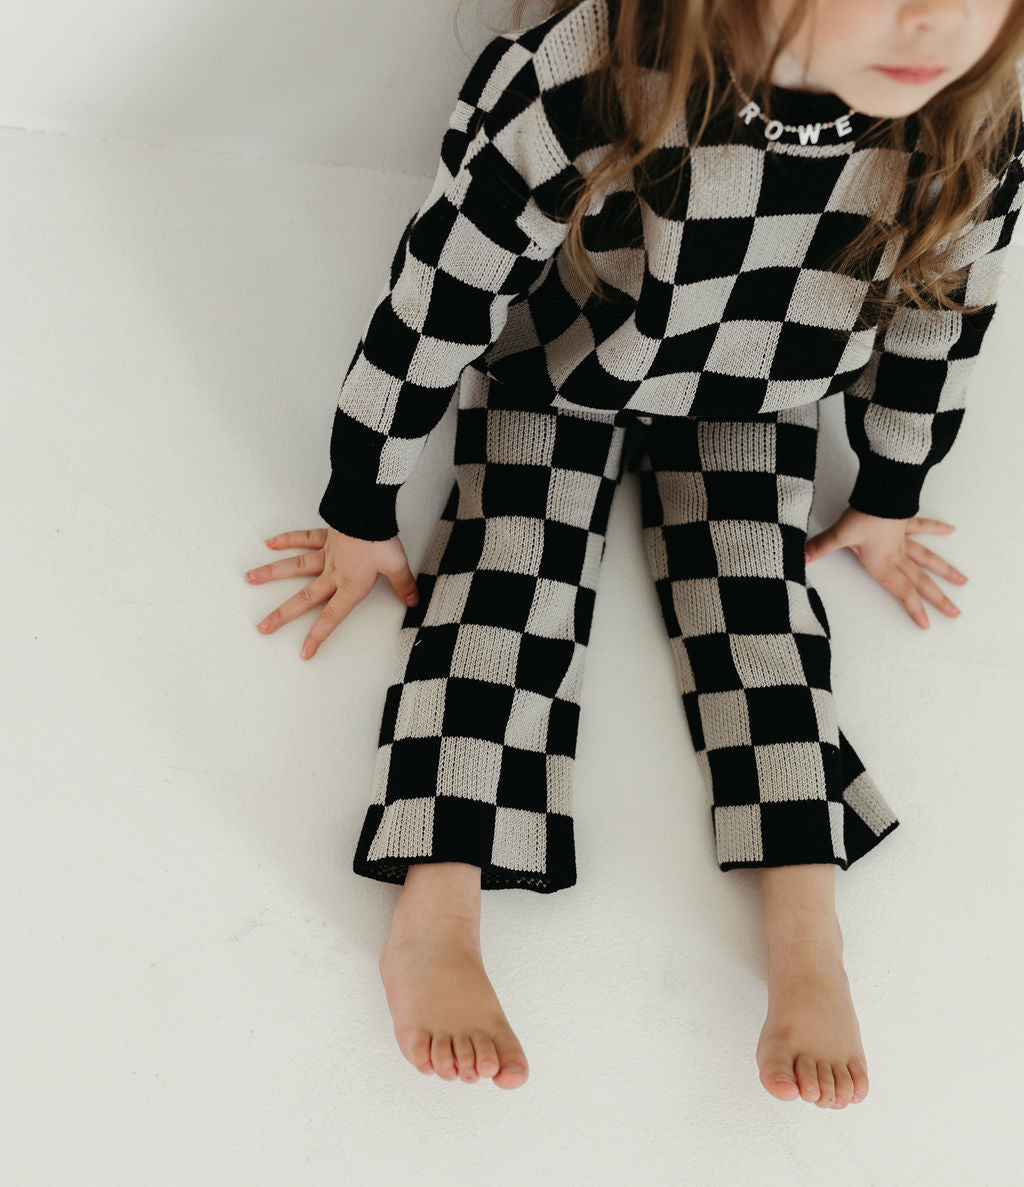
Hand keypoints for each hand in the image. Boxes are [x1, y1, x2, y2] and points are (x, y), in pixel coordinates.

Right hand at [244, 527, 419, 658]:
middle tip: (263, 627)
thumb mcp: (397, 565)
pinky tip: (271, 543)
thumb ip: (403, 585)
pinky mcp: (325, 535)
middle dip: (282, 614)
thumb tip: (412, 600)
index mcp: (350, 585)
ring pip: (294, 566)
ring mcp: (326, 553)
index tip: (303, 652)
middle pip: (304, 597)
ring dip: (271, 573)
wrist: (369, 509)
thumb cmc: (380, 538)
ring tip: (250, 579)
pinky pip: (303, 538)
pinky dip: (287, 540)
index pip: (332, 617)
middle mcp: (333, 573)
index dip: (317, 636)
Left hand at [804, 508, 967, 629]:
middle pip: (921, 581)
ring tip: (963, 581)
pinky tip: (950, 530)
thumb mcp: (839, 535)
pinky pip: (922, 527)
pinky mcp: (905, 522)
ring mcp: (903, 539)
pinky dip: (936, 528)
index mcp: (883, 564)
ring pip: (928, 558)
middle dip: (938, 599)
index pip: (902, 592)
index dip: (914, 609)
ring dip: (945, 570)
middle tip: (955, 613)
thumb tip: (801, 558)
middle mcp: (897, 555)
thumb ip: (821, 548)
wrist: (881, 490)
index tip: (927, 625)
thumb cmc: (863, 515)